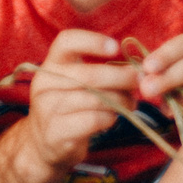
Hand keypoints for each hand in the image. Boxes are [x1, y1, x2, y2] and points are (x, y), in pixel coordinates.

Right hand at [22, 29, 141, 173]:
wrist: (43, 142)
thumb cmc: (69, 104)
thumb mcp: (75, 81)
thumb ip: (98, 69)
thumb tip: (136, 68)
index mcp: (50, 64)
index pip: (66, 41)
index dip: (93, 41)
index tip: (116, 48)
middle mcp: (44, 84)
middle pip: (89, 75)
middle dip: (121, 77)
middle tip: (139, 80)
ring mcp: (47, 109)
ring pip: (96, 99)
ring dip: (121, 101)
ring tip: (131, 103)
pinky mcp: (56, 133)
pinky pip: (94, 120)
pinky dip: (110, 118)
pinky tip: (113, 118)